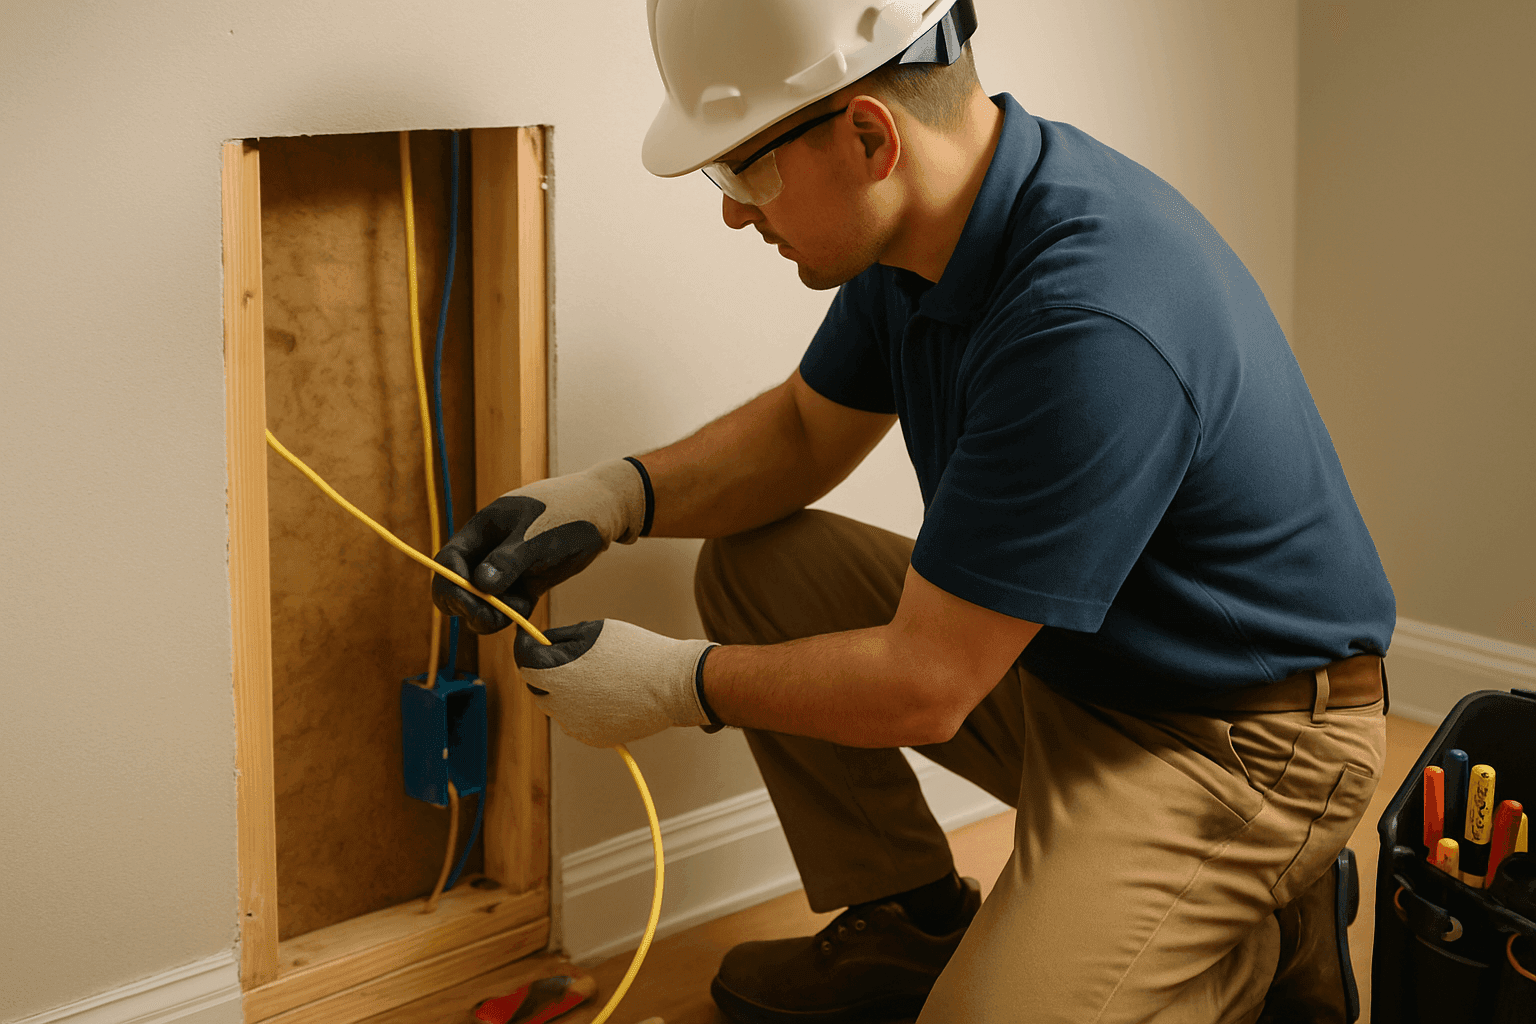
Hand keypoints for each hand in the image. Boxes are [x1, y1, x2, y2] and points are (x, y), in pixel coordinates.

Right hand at [432, 459, 648, 632]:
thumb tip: (479, 585)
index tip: (470, 605)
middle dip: (470, 608)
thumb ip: (509, 560)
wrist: (605, 509)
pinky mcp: (529, 582)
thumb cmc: (571, 513)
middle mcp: (489, 550)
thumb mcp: (540, 536)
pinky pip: (511, 606)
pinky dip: (515, 615)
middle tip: (494, 618)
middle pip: (460, 587)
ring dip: (494, 615)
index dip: (450, 587)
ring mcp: (508, 567)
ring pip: (485, 602)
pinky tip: (528, 614)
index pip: (448, 562)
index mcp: (483, 529)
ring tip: (523, 608)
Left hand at [514, 619, 717, 746]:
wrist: (673, 684)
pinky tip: (603, 696)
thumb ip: (559, 639)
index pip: (524, 663)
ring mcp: (576, 726)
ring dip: (562, 693)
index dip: (527, 648)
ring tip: (592, 677)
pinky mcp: (593, 738)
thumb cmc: (636, 652)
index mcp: (556, 676)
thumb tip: (541, 644)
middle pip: (537, 688)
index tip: (532, 641)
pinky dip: (581, 711)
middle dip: (544, 672)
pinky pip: (575, 723)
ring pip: (556, 708)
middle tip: (566, 658)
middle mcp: (560, 706)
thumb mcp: (592, 630)